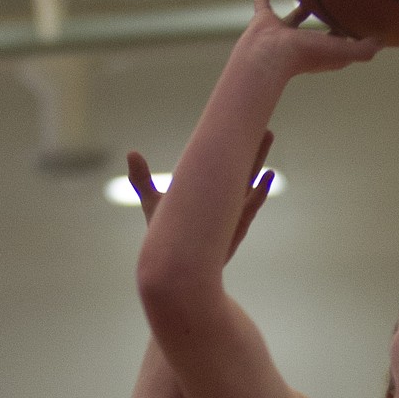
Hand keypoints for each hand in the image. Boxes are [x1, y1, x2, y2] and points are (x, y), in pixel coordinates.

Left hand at [127, 130, 277, 260]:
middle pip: (241, 171)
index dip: (232, 148)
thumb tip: (131, 152)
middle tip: (265, 128)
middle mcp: (223, 203)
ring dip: (258, 163)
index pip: (224, 167)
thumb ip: (142, 180)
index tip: (239, 126)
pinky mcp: (232, 230)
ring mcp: (229, 216)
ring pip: (248, 184)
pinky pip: (248, 209)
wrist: (173, 270)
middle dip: (252, 151)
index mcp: (209, 196)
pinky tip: (267, 177)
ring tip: (267, 138)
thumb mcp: (153, 204)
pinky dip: (258, 194)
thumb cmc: (167, 239)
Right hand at [238, 0, 381, 78]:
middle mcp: (302, 43)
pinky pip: (263, 3)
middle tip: (340, 3)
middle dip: (329, 19)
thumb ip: (363, 49)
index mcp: (320, 51)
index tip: (361, 19)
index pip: (340, 42)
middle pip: (319, 30)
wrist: (268, 56)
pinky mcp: (264, 22)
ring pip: (295, 16)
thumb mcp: (341, 51)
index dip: (350, 33)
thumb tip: (383, 40)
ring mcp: (282, 33)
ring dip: (301, 6)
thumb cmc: (304, 55)